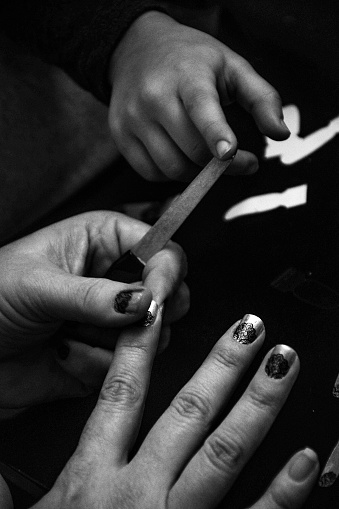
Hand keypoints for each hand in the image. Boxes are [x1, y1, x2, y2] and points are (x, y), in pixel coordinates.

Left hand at [0, 211, 187, 408]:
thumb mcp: (37, 286)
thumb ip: (94, 295)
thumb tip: (145, 301)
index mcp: (102, 241)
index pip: (160, 247)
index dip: (165, 271)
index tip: (153, 297)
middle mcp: (114, 279)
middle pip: (169, 292)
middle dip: (145, 312)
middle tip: (115, 318)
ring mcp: (113, 320)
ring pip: (154, 334)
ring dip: (108, 341)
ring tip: (69, 331)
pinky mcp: (106, 355)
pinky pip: (126, 366)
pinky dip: (91, 364)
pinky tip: (61, 352)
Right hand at [7, 314, 317, 508]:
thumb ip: (19, 485)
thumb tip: (5, 464)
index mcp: (94, 476)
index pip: (121, 394)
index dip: (141, 347)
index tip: (161, 308)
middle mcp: (137, 491)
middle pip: (188, 413)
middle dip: (222, 365)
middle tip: (251, 327)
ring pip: (224, 452)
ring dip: (258, 405)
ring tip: (283, 364)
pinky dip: (283, 492)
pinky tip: (308, 459)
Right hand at [108, 11, 289, 181]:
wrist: (136, 49)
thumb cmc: (189, 60)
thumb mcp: (231, 67)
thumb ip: (261, 98)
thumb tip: (280, 134)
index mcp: (186, 75)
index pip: (201, 108)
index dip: (216, 134)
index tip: (229, 153)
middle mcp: (153, 97)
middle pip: (192, 150)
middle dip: (222, 166)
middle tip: (238, 160)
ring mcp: (132, 118)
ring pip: (171, 168)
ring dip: (197, 173)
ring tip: (208, 158)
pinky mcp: (121, 135)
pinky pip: (150, 173)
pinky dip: (172, 175)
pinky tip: (181, 157)